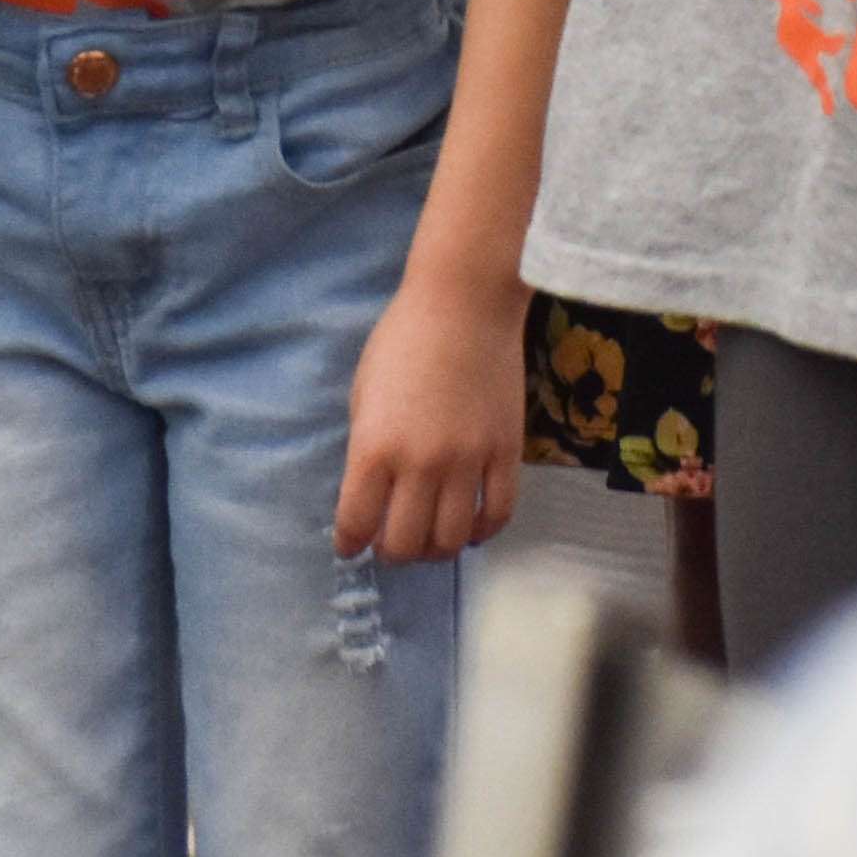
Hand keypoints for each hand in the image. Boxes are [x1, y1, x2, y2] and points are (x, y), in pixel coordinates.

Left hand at [334, 265, 527, 561]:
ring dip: (437, 550)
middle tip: (391, 544)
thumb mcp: (363, 393)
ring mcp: (468, 461)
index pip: (356, 523)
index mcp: (375, 447)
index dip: (350, 543)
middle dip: (392, 553)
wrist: (465, 303)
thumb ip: (367, 448)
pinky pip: (498, 514)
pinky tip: (471, 527)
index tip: (351, 546)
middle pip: (406, 544)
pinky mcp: (506, 453)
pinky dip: (483, 532)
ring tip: (430, 540)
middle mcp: (420, 464)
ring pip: (452, 539)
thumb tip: (372, 493)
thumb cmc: (403, 339)